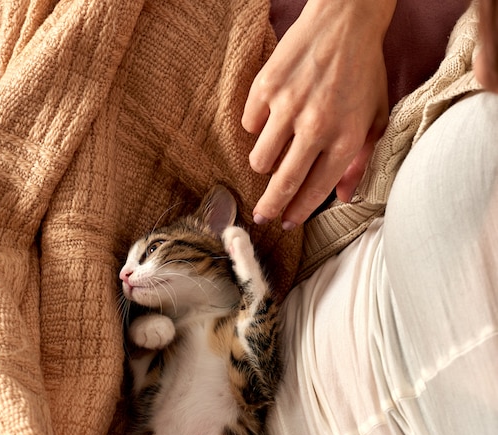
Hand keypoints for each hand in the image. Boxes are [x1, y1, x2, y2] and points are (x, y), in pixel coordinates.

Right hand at [242, 0, 394, 227]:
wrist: (344, 18)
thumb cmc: (363, 71)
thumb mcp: (375, 118)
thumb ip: (361, 161)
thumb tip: (341, 197)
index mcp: (346, 138)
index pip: (315, 189)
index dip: (298, 211)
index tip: (287, 224)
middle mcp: (315, 127)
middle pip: (282, 182)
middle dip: (269, 207)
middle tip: (261, 217)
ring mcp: (287, 106)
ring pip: (260, 159)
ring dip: (264, 164)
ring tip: (274, 153)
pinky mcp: (266, 87)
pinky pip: (249, 125)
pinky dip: (257, 127)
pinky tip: (271, 117)